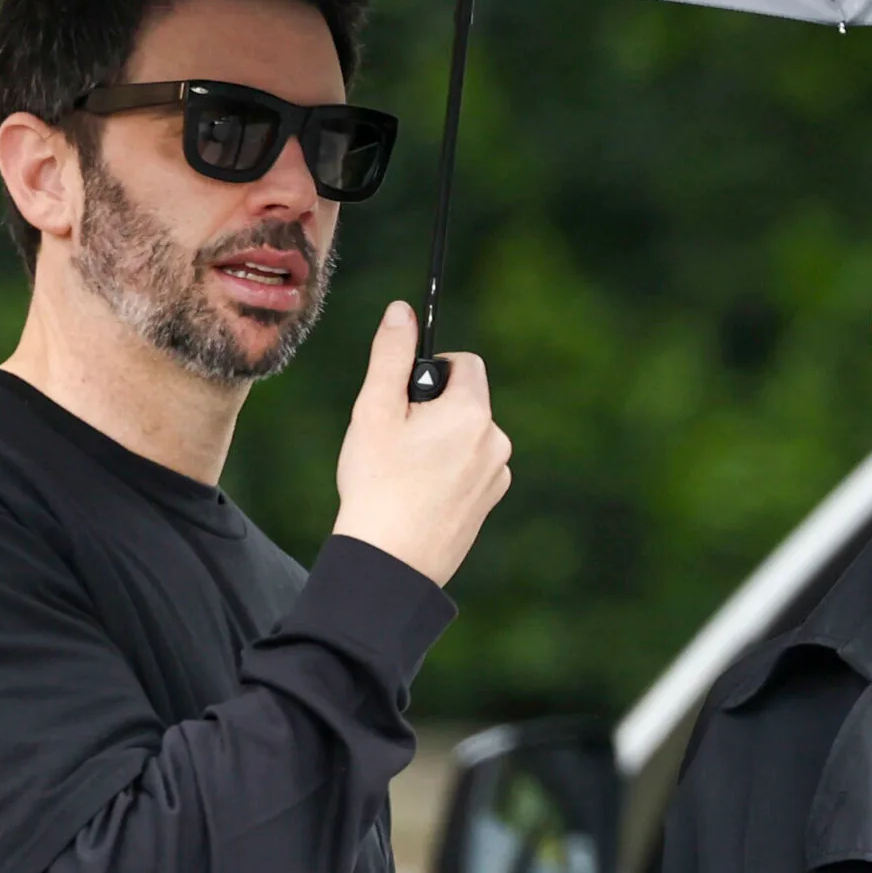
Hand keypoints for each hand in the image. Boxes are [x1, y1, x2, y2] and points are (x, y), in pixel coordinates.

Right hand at [332, 302, 511, 587]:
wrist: (389, 562)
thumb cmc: (377, 485)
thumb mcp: (375, 411)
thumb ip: (392, 355)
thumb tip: (402, 310)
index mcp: (473, 413)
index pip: (465, 363)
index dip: (432, 373)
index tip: (405, 400)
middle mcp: (496, 441)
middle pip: (466, 401)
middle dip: (434, 409)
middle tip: (397, 440)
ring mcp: (497, 476)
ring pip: (467, 436)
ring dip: (441, 441)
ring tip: (405, 472)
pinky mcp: (489, 503)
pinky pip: (471, 468)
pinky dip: (448, 472)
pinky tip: (418, 495)